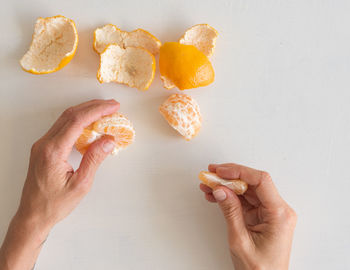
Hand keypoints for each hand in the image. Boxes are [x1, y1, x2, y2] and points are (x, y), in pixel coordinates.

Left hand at [0, 99, 118, 269]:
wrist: (33, 214)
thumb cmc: (55, 204)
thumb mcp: (80, 184)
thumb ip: (94, 159)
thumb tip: (108, 140)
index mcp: (53, 151)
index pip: (77, 121)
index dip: (97, 110)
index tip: (112, 107)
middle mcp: (45, 143)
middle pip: (70, 114)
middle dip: (93, 106)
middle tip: (112, 105)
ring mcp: (42, 144)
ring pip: (65, 118)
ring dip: (85, 111)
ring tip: (104, 111)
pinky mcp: (43, 148)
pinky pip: (62, 127)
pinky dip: (78, 121)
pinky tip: (89, 124)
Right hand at [200, 163, 296, 269]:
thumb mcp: (240, 241)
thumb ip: (231, 212)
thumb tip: (221, 190)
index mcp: (279, 214)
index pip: (261, 181)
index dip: (239, 172)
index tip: (221, 171)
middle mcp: (277, 210)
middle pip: (253, 183)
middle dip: (230, 177)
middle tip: (211, 174)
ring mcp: (269, 213)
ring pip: (247, 191)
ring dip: (227, 187)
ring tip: (208, 185)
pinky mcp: (261, 217)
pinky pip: (244, 201)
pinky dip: (229, 197)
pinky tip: (215, 195)